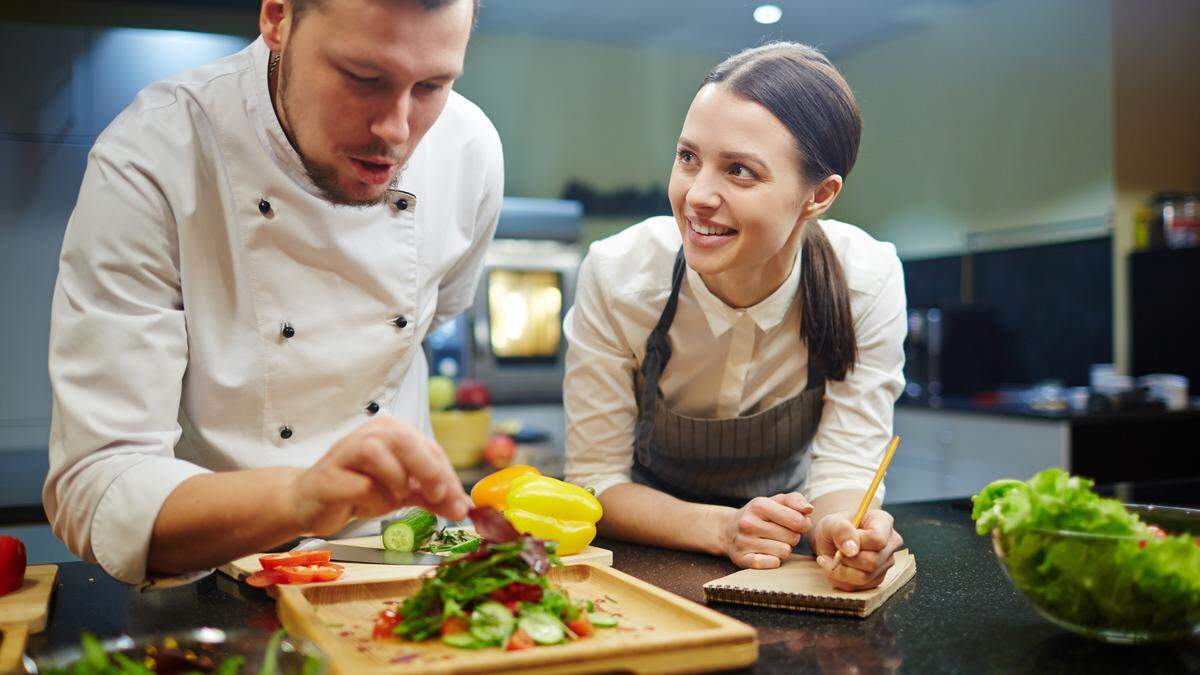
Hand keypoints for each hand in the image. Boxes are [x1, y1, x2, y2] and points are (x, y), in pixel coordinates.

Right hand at [285, 416, 469, 535]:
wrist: (310, 502)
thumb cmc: (358, 489)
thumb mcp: (402, 491)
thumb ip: (432, 497)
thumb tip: (464, 508)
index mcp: (392, 431)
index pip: (430, 448)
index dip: (448, 476)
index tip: (461, 504)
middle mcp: (370, 434)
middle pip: (405, 440)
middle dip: (428, 469)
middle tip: (438, 496)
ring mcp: (346, 451)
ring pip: (379, 455)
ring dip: (394, 482)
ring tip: (393, 498)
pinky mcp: (329, 475)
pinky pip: (359, 485)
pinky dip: (370, 499)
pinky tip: (364, 504)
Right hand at [723, 493, 812, 569]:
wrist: (727, 529)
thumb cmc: (759, 515)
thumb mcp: (775, 501)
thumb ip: (795, 500)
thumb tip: (809, 510)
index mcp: (759, 505)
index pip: (798, 520)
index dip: (803, 524)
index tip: (797, 524)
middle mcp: (749, 523)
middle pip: (792, 538)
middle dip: (792, 537)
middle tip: (781, 534)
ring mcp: (744, 542)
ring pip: (784, 552)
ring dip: (783, 549)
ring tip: (773, 542)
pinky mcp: (742, 559)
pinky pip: (771, 563)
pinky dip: (774, 561)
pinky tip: (768, 554)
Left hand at [811, 509, 902, 590]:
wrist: (833, 539)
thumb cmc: (835, 527)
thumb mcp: (832, 522)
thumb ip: (841, 531)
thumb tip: (851, 550)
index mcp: (884, 522)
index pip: (878, 539)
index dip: (857, 544)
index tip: (840, 542)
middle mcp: (890, 544)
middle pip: (872, 562)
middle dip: (846, 560)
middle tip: (832, 553)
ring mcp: (885, 563)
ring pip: (865, 577)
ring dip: (840, 572)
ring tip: (829, 560)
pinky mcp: (877, 579)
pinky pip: (858, 587)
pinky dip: (840, 580)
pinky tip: (835, 568)